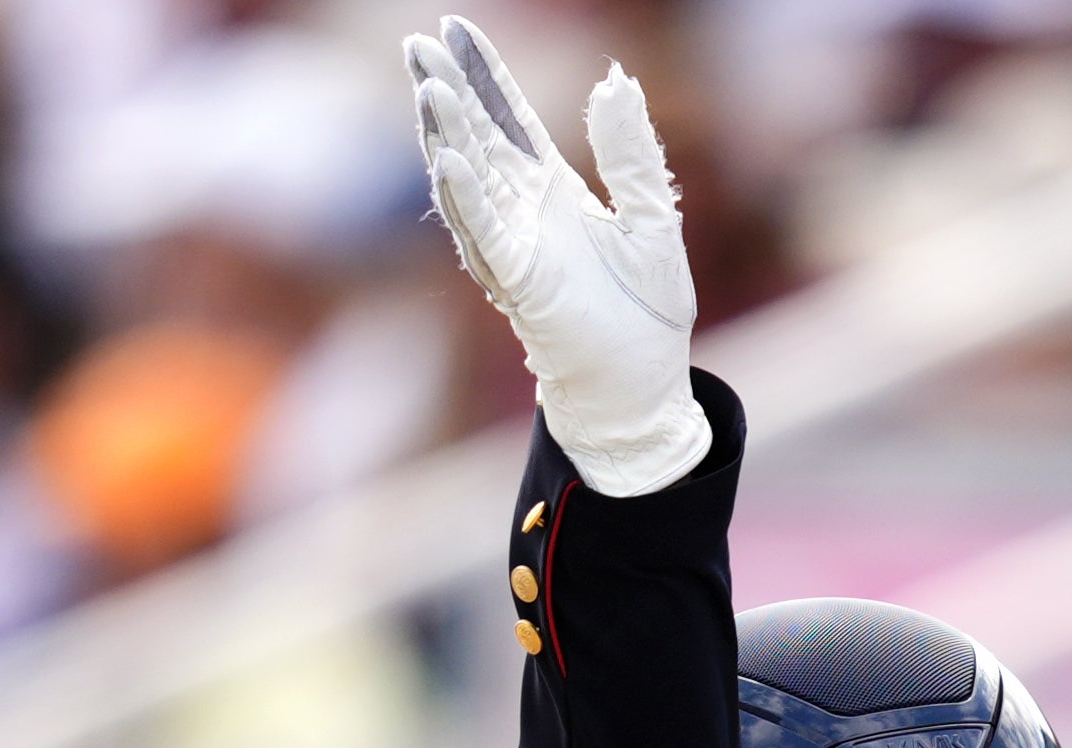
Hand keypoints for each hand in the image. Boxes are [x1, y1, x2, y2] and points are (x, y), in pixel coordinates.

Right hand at [407, 18, 705, 498]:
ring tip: (430, 89)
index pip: (509, 116)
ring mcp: (513, 245)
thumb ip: (631, 154)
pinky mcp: (518, 283)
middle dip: (447, 90)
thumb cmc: (645, 313)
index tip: (454, 27)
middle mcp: (522, 211)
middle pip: (475, 137)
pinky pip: (484, 233)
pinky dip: (465, 197)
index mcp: (553, 188)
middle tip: (418, 44)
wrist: (644, 387)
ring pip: (467, 179)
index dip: (483, 72)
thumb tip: (616, 80)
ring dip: (447, 135)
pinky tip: (449, 159)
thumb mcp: (653, 219)